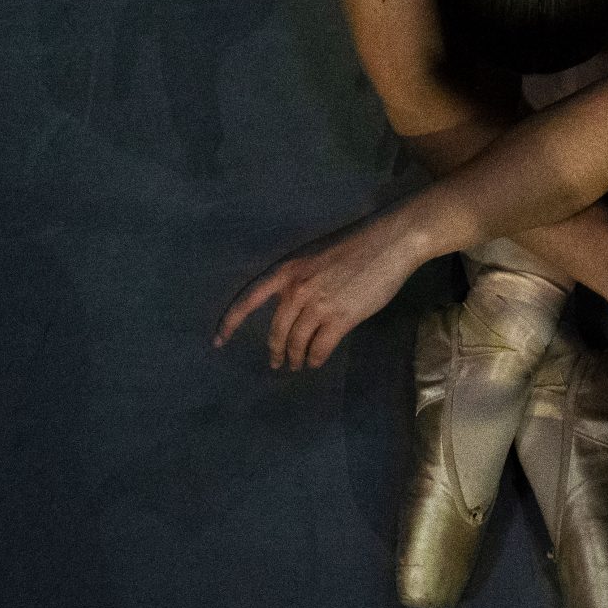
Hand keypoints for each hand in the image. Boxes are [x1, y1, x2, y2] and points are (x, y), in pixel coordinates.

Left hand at [214, 207, 426, 371]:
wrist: (389, 242)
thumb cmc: (355, 245)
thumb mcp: (314, 256)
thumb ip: (300, 280)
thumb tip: (293, 308)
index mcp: (287, 269)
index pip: (249, 298)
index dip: (230, 322)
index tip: (218, 341)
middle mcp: (297, 288)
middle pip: (276, 331)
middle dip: (275, 351)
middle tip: (277, 363)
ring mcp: (318, 304)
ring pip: (297, 342)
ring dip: (296, 358)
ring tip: (298, 365)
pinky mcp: (341, 318)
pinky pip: (320, 347)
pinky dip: (315, 358)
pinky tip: (316, 361)